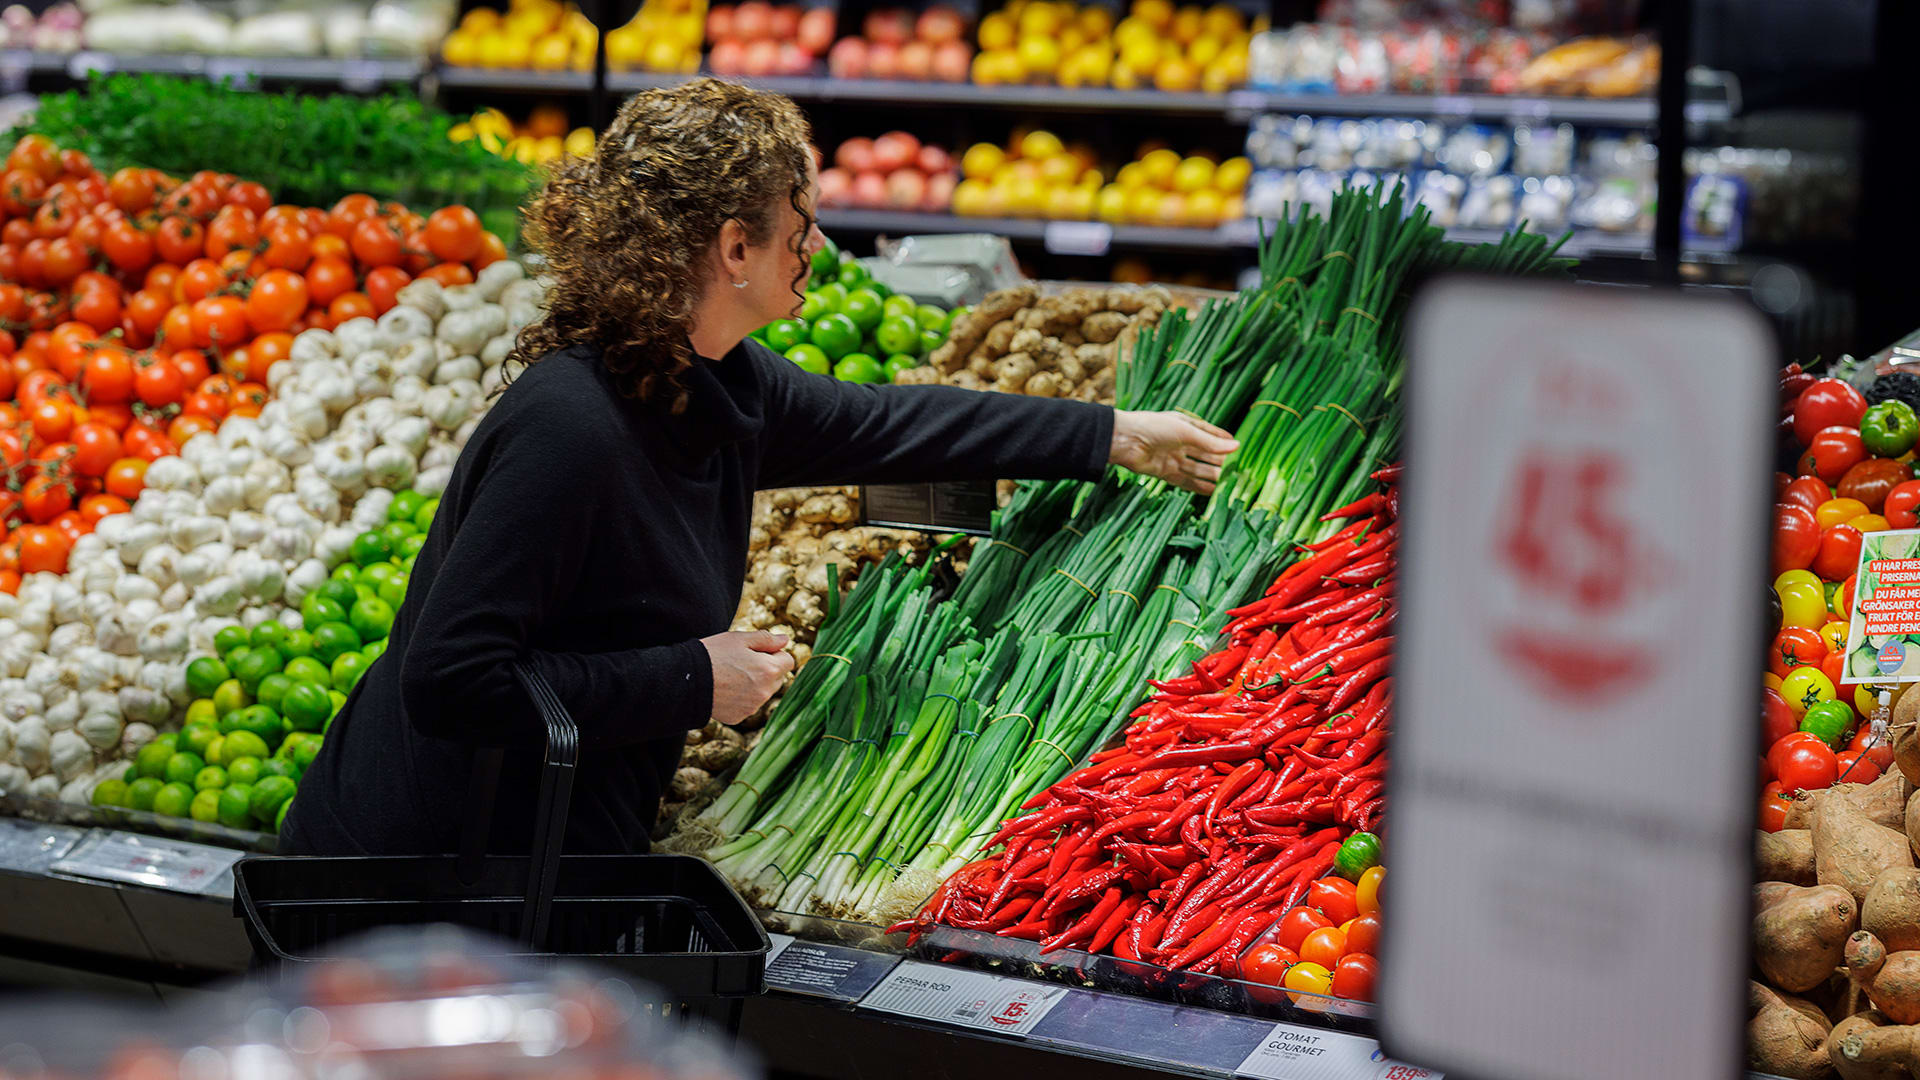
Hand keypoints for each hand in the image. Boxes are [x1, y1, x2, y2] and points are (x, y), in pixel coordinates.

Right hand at [702, 631, 794, 725]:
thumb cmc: (712, 654)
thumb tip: (785, 640)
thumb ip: (766, 639)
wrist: (686, 680)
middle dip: (767, 669)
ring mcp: (753, 707)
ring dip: (755, 684)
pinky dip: (742, 698)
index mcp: (769, 669)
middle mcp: (765, 692)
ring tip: (731, 675)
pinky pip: (748, 705)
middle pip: (778, 678)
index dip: (774, 653)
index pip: (788, 661)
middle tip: (742, 662)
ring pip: (763, 692)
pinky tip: (725, 689)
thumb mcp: (739, 639)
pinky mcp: (739, 717)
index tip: (757, 651)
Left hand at [1108, 410, 1238, 494]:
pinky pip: (1185, 481)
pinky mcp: (1164, 472)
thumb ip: (1210, 442)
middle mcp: (1180, 442)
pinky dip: (1198, 486)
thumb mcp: (1186, 432)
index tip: (1238, 447)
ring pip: (1197, 469)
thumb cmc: (1155, 428)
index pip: (1209, 433)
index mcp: (1185, 426)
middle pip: (1204, 454)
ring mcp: (1172, 458)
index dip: (1222, 440)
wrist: (1124, 440)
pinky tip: (1212, 491)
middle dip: (1220, 462)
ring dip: (1211, 476)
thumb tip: (1237, 446)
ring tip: (1229, 484)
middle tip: (1238, 471)